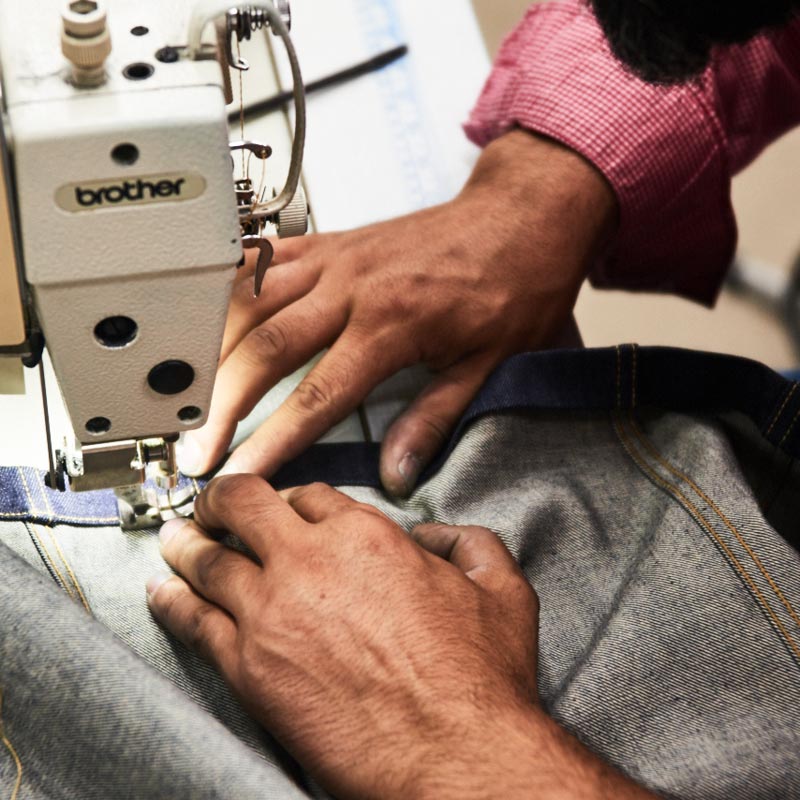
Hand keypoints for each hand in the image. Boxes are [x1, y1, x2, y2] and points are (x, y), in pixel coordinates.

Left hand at [148, 477, 655, 799]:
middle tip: (215, 504)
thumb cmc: (479, 676)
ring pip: (208, 559)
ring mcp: (272, 612)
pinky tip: (160, 591)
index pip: (310, 496)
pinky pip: (193, 620)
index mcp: (368, 537)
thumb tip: (434, 535)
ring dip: (186, 542)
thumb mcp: (502, 589)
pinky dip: (170, 600)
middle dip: (226, 499)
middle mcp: (311, 562)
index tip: (284, 510)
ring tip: (174, 538)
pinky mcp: (248, 665)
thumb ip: (470, 543)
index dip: (293, 500)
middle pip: (246, 506)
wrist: (453, 755)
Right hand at [179, 130, 616, 494]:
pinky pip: (263, 260)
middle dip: (221, 402)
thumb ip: (433, 419)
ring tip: (182, 394)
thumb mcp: (487, 364)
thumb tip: (398, 472)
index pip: (317, 394)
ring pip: (250, 300)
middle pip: (266, 347)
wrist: (522, 217)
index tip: (238, 473)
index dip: (272, 439)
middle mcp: (352, 287)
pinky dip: (228, 288)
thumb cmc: (513, 285)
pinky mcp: (330, 241)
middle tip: (192, 446)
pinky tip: (205, 315)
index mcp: (392, 323)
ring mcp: (336, 259)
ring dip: (210, 349)